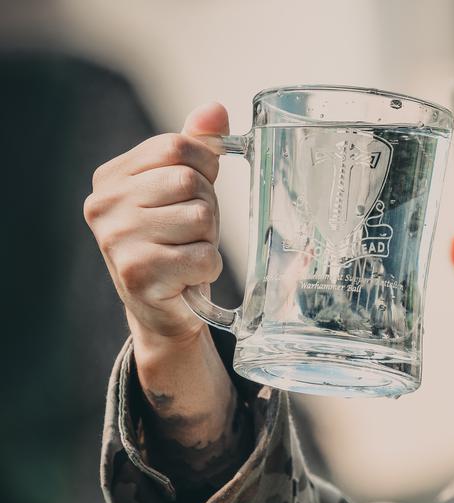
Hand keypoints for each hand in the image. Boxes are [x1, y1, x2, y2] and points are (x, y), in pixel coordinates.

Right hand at [85, 103, 227, 346]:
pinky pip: (204, 256)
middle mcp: (105, 205)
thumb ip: (195, 147)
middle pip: (191, 182)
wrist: (164, 308)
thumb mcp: (182, 189)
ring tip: (187, 253)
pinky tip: (188, 276)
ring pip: (202, 218)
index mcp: (111, 177)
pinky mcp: (138, 273)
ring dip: (209, 240)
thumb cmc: (175, 241)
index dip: (205, 167)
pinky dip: (208, 268)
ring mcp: (117, 240)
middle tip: (191, 232)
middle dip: (208, 207)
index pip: (177, 146)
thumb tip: (215, 110)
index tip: (197, 191)